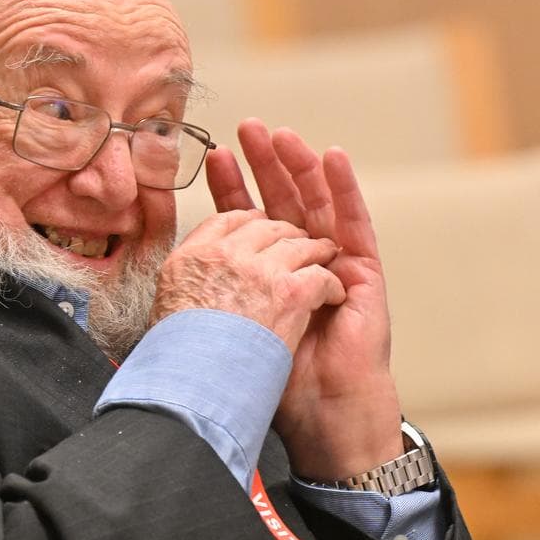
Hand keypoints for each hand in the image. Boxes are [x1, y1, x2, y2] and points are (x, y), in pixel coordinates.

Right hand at [152, 209, 345, 352]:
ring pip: (297, 245)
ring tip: (325, 262)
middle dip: (285, 234)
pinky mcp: (288, 292)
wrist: (199, 386)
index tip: (258, 231)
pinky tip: (332, 295)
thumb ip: (186, 284)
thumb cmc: (183, 358)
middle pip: (264, 227)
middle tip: (299, 244)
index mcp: (191, 257)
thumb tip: (195, 282)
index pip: (224, 222)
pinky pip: (319, 275)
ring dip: (315, 253)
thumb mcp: (166, 308)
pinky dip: (330, 285)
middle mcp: (224, 255)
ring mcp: (258, 270)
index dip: (248, 224)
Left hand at [206, 120, 401, 480]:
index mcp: (268, 275)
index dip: (234, 189)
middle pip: (283, 202)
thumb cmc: (277, 379)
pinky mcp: (364, 271)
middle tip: (248, 127)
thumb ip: (220, 294)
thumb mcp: (237, 326)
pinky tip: (333, 157)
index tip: (216, 156)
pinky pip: (354, 222)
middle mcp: (301, 263)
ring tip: (282, 134)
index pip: (249, 222)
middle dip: (265, 165)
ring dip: (299, 166)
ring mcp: (335, 264)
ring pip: (316, 204)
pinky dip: (344, 189)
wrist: (319, 412)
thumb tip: (176, 273)